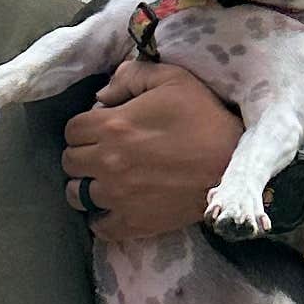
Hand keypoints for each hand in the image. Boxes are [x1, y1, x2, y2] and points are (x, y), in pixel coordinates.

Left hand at [61, 57, 239, 241]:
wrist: (233, 165)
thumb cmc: (205, 118)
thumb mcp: (173, 78)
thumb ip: (131, 75)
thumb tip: (103, 94)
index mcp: (111, 126)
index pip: (71, 129)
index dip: (84, 127)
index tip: (100, 129)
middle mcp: (107, 163)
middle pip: (70, 161)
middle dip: (82, 154)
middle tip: (102, 152)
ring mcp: (117, 196)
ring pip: (76, 194)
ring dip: (85, 185)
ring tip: (103, 180)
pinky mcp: (133, 223)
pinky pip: (99, 227)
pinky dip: (99, 219)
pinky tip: (110, 209)